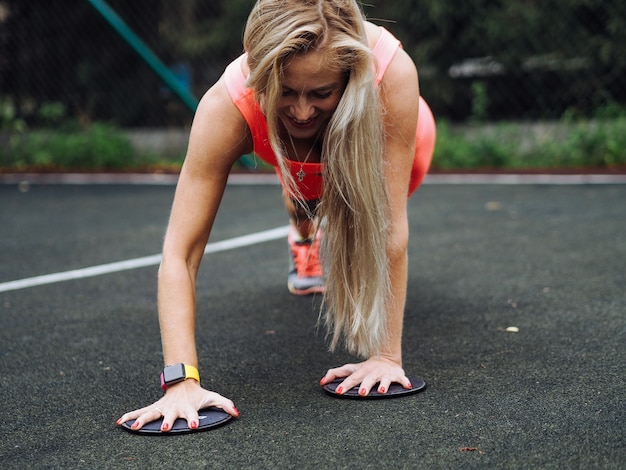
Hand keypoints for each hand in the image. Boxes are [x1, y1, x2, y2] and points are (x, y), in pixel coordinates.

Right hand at [116, 379, 238, 431]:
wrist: (184, 383)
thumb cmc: (198, 395)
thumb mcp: (213, 397)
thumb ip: (225, 404)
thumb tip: (237, 413)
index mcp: (188, 408)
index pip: (192, 413)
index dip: (193, 419)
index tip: (194, 425)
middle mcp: (174, 409)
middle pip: (169, 415)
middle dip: (167, 421)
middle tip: (164, 428)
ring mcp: (162, 408)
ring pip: (151, 413)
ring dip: (142, 419)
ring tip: (135, 427)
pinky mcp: (154, 408)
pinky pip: (139, 412)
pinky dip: (130, 416)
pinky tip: (120, 422)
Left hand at [319, 355, 412, 396]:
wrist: (386, 359)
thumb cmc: (365, 368)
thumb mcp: (351, 369)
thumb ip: (336, 374)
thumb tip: (321, 382)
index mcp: (361, 371)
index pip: (351, 378)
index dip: (344, 385)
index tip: (338, 392)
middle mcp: (373, 372)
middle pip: (367, 379)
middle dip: (364, 386)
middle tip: (361, 393)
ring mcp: (385, 374)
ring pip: (384, 380)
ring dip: (383, 385)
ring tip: (381, 392)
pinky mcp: (397, 376)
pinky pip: (402, 379)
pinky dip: (405, 382)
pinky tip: (407, 386)